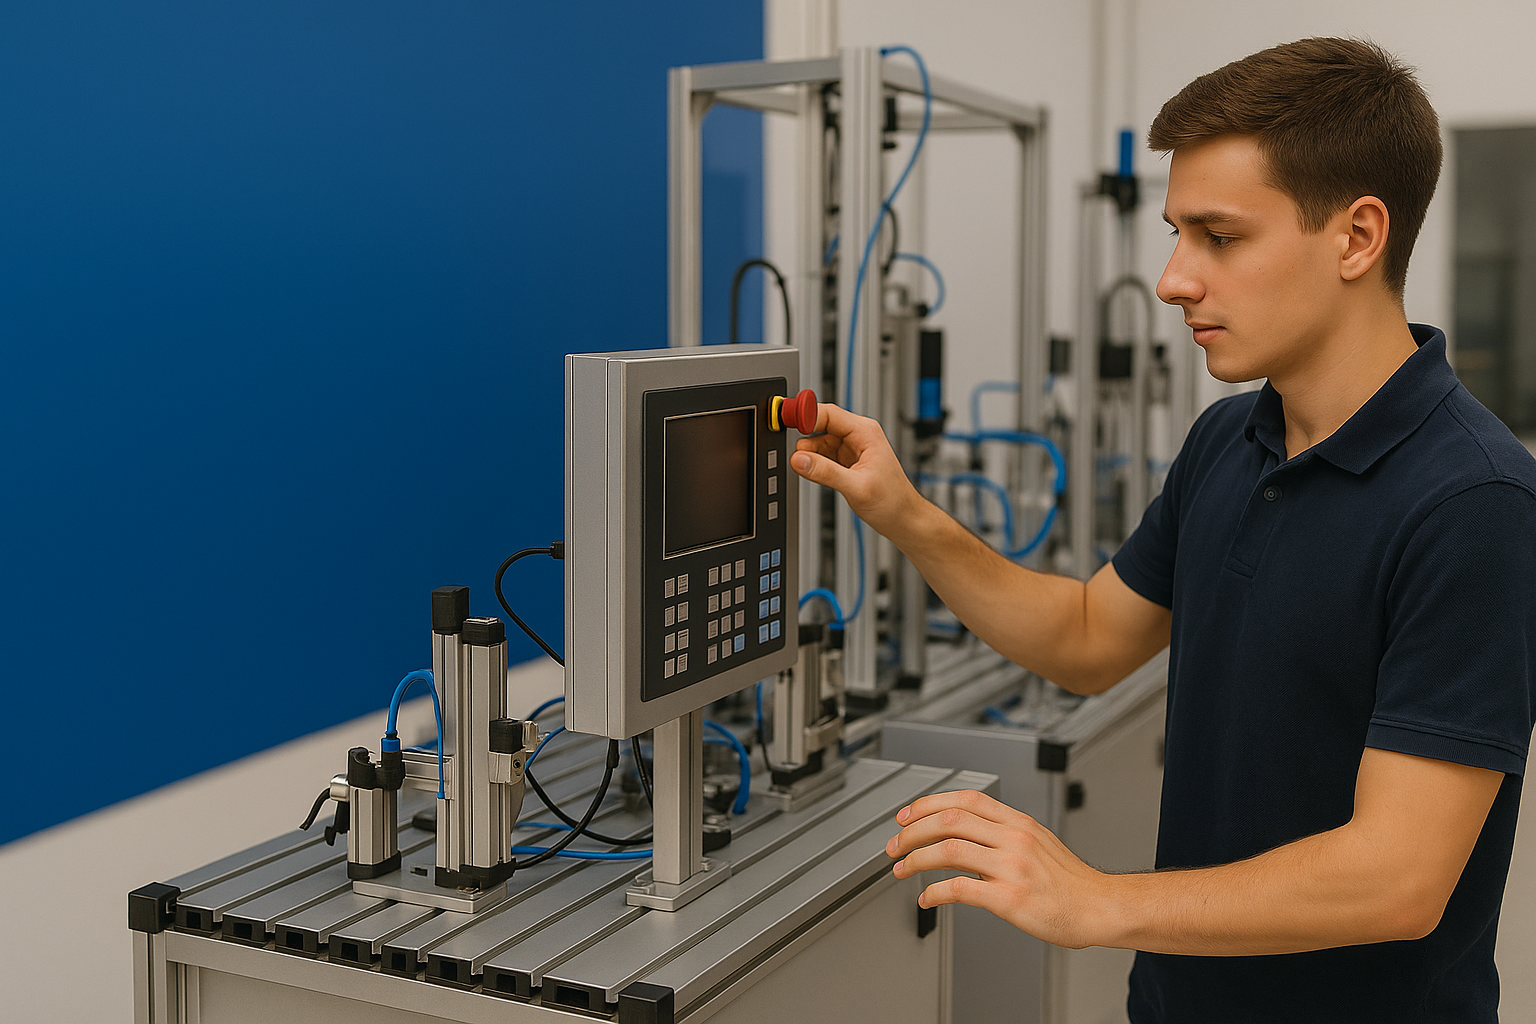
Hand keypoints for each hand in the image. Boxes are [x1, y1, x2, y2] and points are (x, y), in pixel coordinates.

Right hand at [789, 402, 923, 537]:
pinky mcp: (846, 460)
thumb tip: (799, 459)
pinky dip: (814, 463)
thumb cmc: (892, 501)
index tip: (787, 419)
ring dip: (809, 454)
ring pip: (819, 441)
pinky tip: (816, 475)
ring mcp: (851, 448)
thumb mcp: (856, 487)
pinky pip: (822, 455)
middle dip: (805, 437)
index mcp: (865, 432)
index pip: (828, 413)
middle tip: (796, 456)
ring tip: (810, 471)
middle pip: (820, 424)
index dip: (805, 415)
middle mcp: (858, 435)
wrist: (902, 518)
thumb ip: (825, 472)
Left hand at [886, 789, 1112, 949]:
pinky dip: (935, 892)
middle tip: (895, 845)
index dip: (928, 804)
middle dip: (912, 831)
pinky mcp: (1009, 898)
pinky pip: (960, 889)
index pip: (964, 799)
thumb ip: (1004, 832)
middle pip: (949, 820)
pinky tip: (927, 898)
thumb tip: (966, 832)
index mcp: (1018, 822)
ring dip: (916, 859)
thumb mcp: (1039, 841)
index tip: (907, 816)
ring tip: (902, 869)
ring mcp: (1011, 867)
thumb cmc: (1071, 882)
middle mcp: (1013, 839)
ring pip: (949, 850)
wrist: (1100, 908)